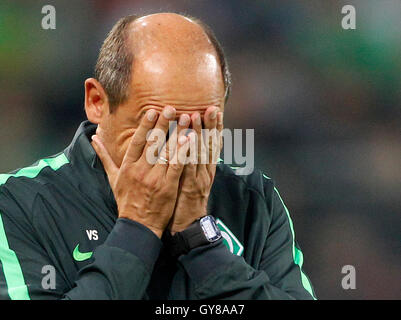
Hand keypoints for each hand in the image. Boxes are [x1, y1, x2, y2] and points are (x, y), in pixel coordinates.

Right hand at [91, 106, 190, 237]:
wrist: (138, 225)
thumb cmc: (126, 200)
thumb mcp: (113, 178)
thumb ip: (105, 157)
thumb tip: (93, 138)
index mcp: (127, 166)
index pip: (137, 141)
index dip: (146, 125)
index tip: (153, 111)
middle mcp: (140, 170)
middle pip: (153, 143)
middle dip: (163, 124)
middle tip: (172, 108)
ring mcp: (155, 178)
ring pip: (167, 152)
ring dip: (177, 134)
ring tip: (185, 119)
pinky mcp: (168, 187)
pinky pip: (177, 166)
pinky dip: (184, 152)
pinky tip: (191, 140)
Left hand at [169, 106, 222, 233]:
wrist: (188, 224)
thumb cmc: (186, 200)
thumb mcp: (193, 179)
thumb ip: (193, 162)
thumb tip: (190, 145)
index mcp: (207, 168)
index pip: (212, 143)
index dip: (214, 127)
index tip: (214, 109)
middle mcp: (206, 171)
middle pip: (210, 145)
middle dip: (210, 125)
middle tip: (210, 107)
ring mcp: (200, 179)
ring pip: (201, 153)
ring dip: (199, 134)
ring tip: (196, 116)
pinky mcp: (191, 187)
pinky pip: (191, 167)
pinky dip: (190, 153)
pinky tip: (189, 141)